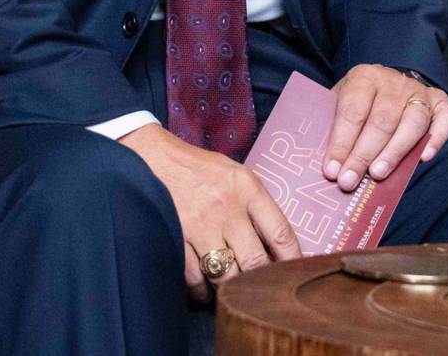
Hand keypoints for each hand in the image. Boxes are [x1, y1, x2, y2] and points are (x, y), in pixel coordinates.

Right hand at [119, 122, 298, 301]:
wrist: (152, 156)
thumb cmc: (199, 169)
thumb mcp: (235, 175)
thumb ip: (256, 206)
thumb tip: (276, 249)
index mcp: (246, 188)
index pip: (281, 232)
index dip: (293, 261)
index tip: (295, 275)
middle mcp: (226, 206)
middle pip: (255, 261)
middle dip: (261, 281)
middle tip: (262, 289)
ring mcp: (199, 224)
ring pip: (225, 276)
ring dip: (231, 288)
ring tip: (233, 288)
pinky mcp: (176, 237)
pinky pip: (195, 279)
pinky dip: (202, 291)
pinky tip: (206, 289)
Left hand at [322, 64, 447, 192]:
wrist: (386, 84)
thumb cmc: (358, 103)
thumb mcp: (338, 104)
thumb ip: (333, 127)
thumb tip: (328, 165)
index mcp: (364, 77)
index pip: (353, 112)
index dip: (341, 143)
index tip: (332, 170)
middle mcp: (394, 81)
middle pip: (381, 120)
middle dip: (363, 154)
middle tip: (350, 181)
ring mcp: (419, 91)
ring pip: (412, 122)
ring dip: (394, 151)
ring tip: (377, 174)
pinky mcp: (440, 101)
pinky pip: (445, 119)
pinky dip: (437, 138)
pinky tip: (424, 158)